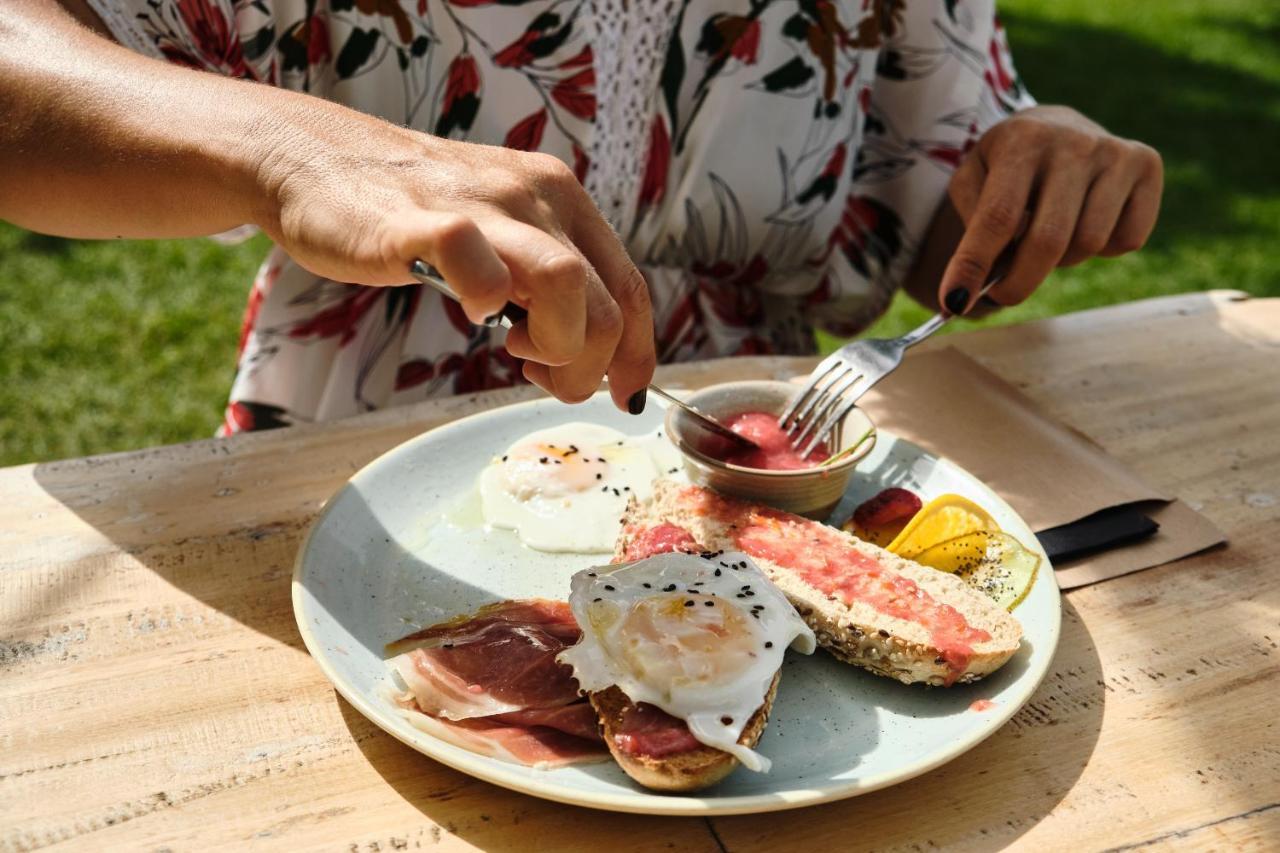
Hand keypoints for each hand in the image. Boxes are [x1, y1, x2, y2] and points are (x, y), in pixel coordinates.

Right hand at [254, 100, 653, 412]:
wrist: (316, 159)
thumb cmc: (410, 211)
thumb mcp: (501, 235)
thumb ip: (543, 279)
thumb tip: (586, 349)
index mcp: (561, 200)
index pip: (631, 287)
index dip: (638, 353)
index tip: (625, 394)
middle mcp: (535, 195)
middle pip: (609, 303)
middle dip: (590, 368)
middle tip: (544, 379)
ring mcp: (480, 205)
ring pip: (565, 282)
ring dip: (555, 345)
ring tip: (515, 353)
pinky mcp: (418, 222)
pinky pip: (473, 258)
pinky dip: (484, 299)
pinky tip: (472, 315)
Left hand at [939, 105, 1162, 313]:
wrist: (1057, 124)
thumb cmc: (1006, 165)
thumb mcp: (973, 180)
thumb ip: (971, 225)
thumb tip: (970, 286)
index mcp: (1022, 140)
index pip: (998, 217)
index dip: (974, 265)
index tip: (953, 302)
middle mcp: (1074, 142)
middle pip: (1047, 241)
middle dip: (1019, 282)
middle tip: (1002, 295)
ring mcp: (1116, 152)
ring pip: (1088, 245)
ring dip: (1062, 261)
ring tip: (1048, 237)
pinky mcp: (1147, 165)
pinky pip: (1126, 240)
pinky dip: (1103, 249)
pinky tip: (1086, 222)